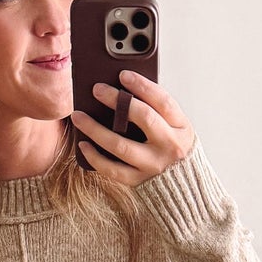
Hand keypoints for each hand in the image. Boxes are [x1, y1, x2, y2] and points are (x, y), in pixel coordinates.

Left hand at [69, 69, 195, 186]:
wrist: (183, 186)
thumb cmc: (173, 148)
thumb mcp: (175, 127)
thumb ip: (156, 110)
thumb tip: (123, 89)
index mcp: (181, 128)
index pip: (163, 101)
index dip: (143, 86)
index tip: (123, 74)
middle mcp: (169, 146)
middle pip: (143, 118)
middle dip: (118, 101)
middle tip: (97, 89)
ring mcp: (153, 165)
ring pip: (121, 145)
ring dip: (96, 129)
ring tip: (78, 116)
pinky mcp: (139, 180)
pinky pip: (113, 169)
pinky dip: (95, 157)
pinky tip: (83, 144)